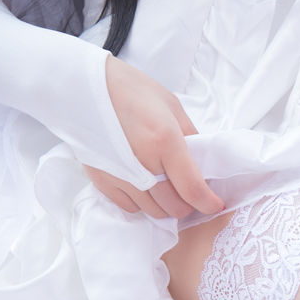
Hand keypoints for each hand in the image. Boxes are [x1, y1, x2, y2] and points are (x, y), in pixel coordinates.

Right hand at [86, 58, 223, 218]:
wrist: (84, 88)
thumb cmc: (130, 90)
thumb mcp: (171, 106)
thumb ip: (190, 136)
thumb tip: (201, 161)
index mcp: (164, 141)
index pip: (192, 188)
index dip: (208, 202)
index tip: (215, 205)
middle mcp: (143, 164)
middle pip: (175, 207)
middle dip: (188, 203)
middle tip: (188, 189)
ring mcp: (121, 177)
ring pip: (154, 212)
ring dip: (165, 204)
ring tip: (166, 186)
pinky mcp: (102, 181)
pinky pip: (130, 207)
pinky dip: (142, 202)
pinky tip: (144, 185)